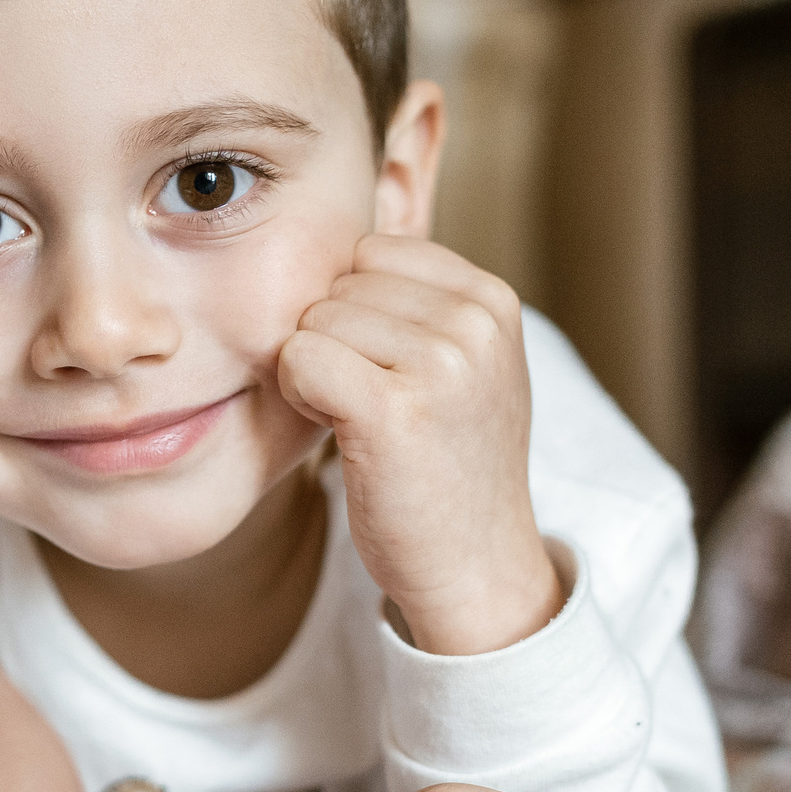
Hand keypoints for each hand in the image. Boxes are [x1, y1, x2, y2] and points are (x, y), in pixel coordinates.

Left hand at [277, 233, 560, 655]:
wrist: (474, 566)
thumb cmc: (447, 465)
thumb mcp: (462, 364)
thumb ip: (420, 300)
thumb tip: (355, 225)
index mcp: (491, 299)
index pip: (370, 253)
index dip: (353, 312)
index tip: (385, 372)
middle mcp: (474, 322)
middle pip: (335, 287)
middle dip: (333, 343)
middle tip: (375, 409)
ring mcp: (441, 363)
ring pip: (311, 323)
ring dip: (316, 375)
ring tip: (366, 426)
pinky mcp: (396, 409)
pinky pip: (299, 359)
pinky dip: (300, 396)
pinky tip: (339, 433)